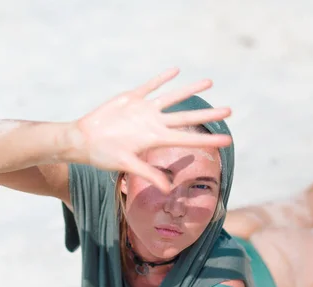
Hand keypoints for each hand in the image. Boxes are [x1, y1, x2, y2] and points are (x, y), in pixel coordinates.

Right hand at [71, 67, 231, 192]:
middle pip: (187, 116)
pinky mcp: (131, 98)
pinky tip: (175, 71)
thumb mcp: (127, 165)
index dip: (208, 140)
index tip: (228, 141)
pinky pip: (150, 86)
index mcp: (156, 138)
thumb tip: (168, 189)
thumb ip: (148, 174)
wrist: (83, 139)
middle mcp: (154, 123)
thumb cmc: (103, 155)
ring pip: (173, 97)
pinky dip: (162, 78)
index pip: (189, 138)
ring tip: (209, 81)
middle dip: (208, 113)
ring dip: (190, 89)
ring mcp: (144, 110)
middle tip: (229, 110)